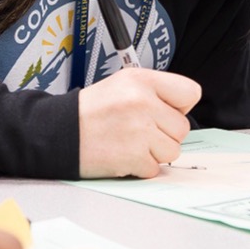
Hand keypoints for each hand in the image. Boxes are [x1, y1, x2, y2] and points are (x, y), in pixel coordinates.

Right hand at [77, 68, 201, 177]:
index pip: (190, 92)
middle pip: (183, 127)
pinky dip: (141, 166)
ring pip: (173, 150)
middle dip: (165, 133)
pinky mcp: (133, 156)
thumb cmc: (91, 111)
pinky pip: (155, 168)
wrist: (59, 132)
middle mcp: (142, 102)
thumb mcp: (123, 84)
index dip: (179, 106)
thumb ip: (156, 91)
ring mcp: (139, 130)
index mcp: (142, 81)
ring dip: (155, 152)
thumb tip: (183, 110)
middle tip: (141, 130)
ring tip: (132, 142)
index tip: (165, 111)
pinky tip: (124, 153)